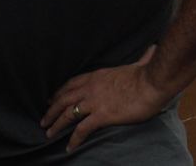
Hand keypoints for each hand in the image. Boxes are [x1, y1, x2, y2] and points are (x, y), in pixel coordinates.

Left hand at [41, 46, 168, 150]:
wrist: (152, 82)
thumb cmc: (148, 74)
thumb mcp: (140, 64)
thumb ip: (143, 58)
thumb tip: (152, 49)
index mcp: (98, 75)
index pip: (72, 83)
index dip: (60, 92)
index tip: (51, 98)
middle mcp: (91, 88)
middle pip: (64, 99)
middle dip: (52, 110)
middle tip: (44, 120)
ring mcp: (95, 102)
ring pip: (67, 114)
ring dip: (56, 125)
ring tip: (49, 134)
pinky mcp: (101, 115)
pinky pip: (81, 130)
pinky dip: (73, 139)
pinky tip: (69, 147)